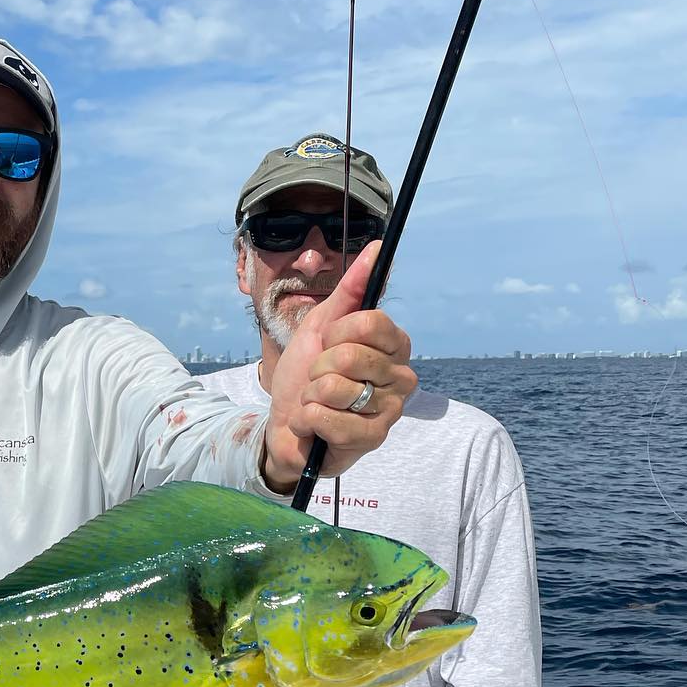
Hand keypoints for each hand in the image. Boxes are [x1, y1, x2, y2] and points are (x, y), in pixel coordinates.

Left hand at [262, 243, 415, 490]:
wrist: (285, 424)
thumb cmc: (305, 375)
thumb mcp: (320, 327)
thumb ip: (349, 290)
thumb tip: (378, 247)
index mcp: (393, 346)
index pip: (372, 321)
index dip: (337, 331)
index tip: (328, 343)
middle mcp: (401, 376)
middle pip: (350, 355)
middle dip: (318, 367)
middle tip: (318, 379)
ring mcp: (390, 410)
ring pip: (336, 388)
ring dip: (311, 396)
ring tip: (316, 403)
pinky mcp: (374, 438)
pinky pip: (329, 419)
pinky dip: (309, 420)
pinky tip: (314, 425)